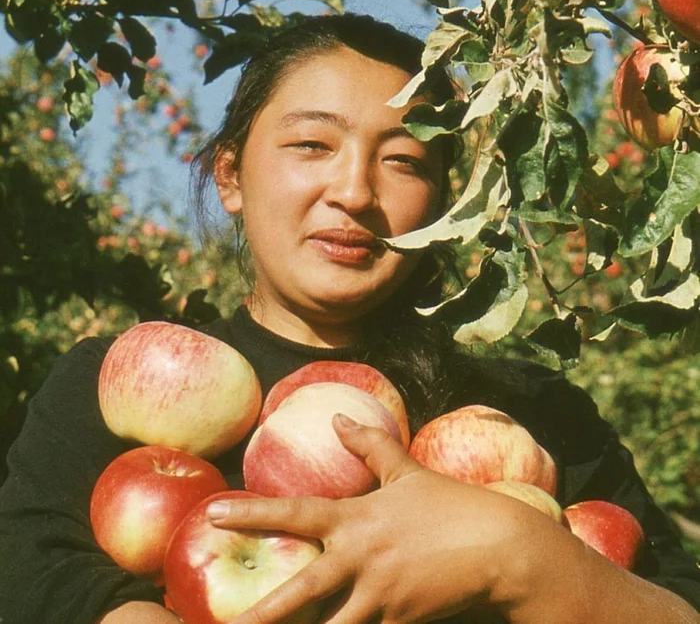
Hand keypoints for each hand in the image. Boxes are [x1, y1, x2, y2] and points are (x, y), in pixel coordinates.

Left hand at [206, 415, 535, 623]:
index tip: (212, 513)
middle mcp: (361, 558)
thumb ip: (371, 444)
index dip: (250, 513)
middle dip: (262, 612)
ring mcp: (380, 596)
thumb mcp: (409, 471)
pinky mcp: (399, 622)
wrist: (501, 549)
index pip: (293, 513)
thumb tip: (338, 419)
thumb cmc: (451, 506)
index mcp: (357, 518)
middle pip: (301, 590)